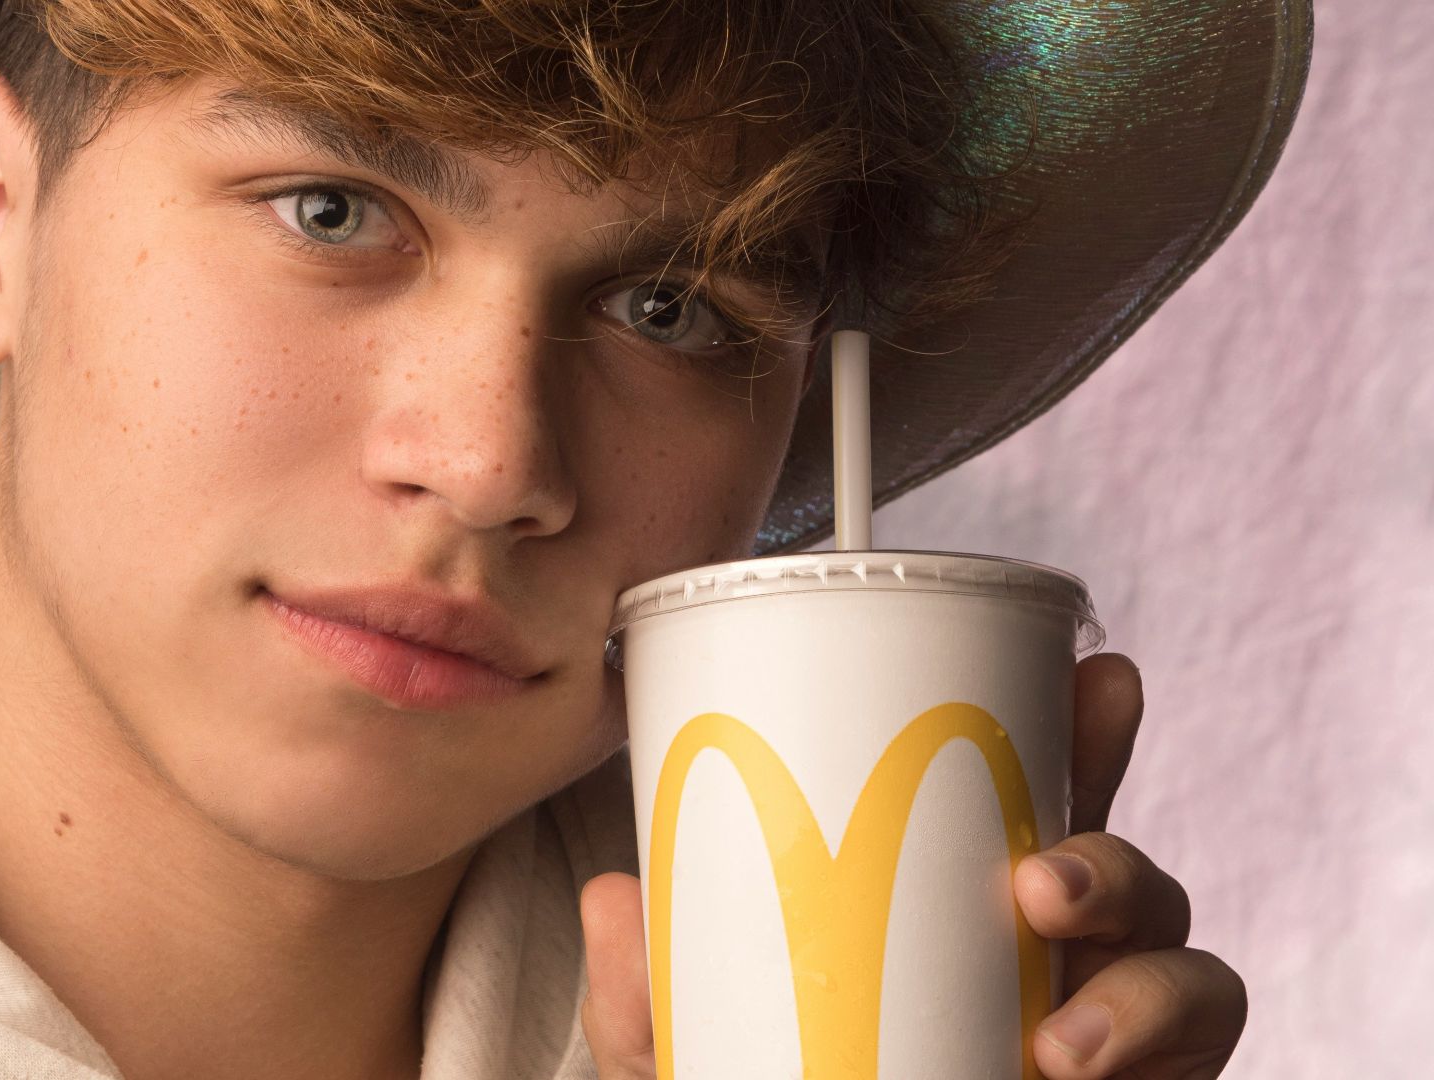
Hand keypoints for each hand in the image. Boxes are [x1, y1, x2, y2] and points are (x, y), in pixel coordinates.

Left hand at [578, 652, 1247, 1079]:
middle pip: (1120, 859)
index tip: (1094, 666)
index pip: (1032, 802)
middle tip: (1038, 872)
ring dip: (1127, 934)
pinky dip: (1152, 1036)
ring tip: (1048, 975)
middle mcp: (1045, 958)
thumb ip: (646, 993)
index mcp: (956, 913)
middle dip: (1109, 835)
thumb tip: (611, 893)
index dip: (1075, 731)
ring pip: (1176, 947)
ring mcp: (1103, 1026)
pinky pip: (1198, 1045)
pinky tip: (1071, 1056)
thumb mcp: (687, 1050)